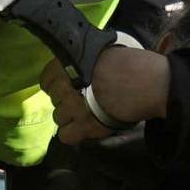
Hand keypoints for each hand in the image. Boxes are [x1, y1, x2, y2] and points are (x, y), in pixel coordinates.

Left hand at [40, 46, 169, 142]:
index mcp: (65, 65)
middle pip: (54, 100)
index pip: (46, 80)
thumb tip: (79, 66)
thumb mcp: (98, 53)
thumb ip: (82, 61)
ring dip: (70, 117)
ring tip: (87, 114)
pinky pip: (66, 136)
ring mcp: (72, 108)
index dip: (57, 85)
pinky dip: (74, 134)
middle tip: (84, 99)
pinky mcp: (83, 126)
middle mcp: (64, 86)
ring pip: (59, 118)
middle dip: (66, 100)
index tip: (70, 86)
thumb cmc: (126, 63)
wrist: (143, 81)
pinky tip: (84, 128)